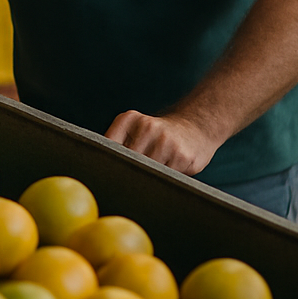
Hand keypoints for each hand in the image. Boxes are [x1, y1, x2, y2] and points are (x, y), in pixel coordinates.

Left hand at [104, 110, 220, 175]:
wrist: (197, 125)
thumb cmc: (159, 134)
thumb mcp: (136, 128)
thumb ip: (117, 144)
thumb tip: (100, 169)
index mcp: (129, 119)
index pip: (108, 146)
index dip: (108, 162)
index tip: (107, 173)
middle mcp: (146, 126)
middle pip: (126, 162)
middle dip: (126, 172)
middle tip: (129, 179)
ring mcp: (165, 141)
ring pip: (145, 171)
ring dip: (146, 177)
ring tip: (152, 171)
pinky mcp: (181, 156)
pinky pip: (164, 176)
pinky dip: (163, 178)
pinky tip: (169, 170)